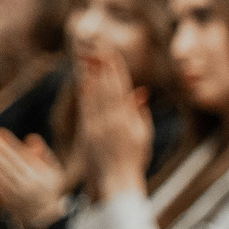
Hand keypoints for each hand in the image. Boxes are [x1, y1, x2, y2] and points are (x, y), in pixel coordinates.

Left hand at [0, 129, 70, 228]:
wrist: (47, 218)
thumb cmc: (49, 189)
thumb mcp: (54, 171)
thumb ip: (44, 154)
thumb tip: (31, 137)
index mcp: (39, 174)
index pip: (21, 154)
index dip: (7, 142)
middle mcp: (28, 184)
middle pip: (8, 163)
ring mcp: (18, 194)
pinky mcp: (9, 203)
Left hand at [74, 50, 152, 198]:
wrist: (117, 179)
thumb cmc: (134, 160)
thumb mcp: (144, 136)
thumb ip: (140, 113)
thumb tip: (140, 92)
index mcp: (129, 120)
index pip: (122, 89)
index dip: (117, 71)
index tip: (113, 55)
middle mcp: (113, 121)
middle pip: (108, 88)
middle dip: (104, 67)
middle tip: (99, 49)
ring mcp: (99, 126)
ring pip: (96, 95)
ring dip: (93, 76)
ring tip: (90, 59)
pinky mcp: (87, 132)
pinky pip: (87, 108)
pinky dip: (86, 93)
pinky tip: (85, 82)